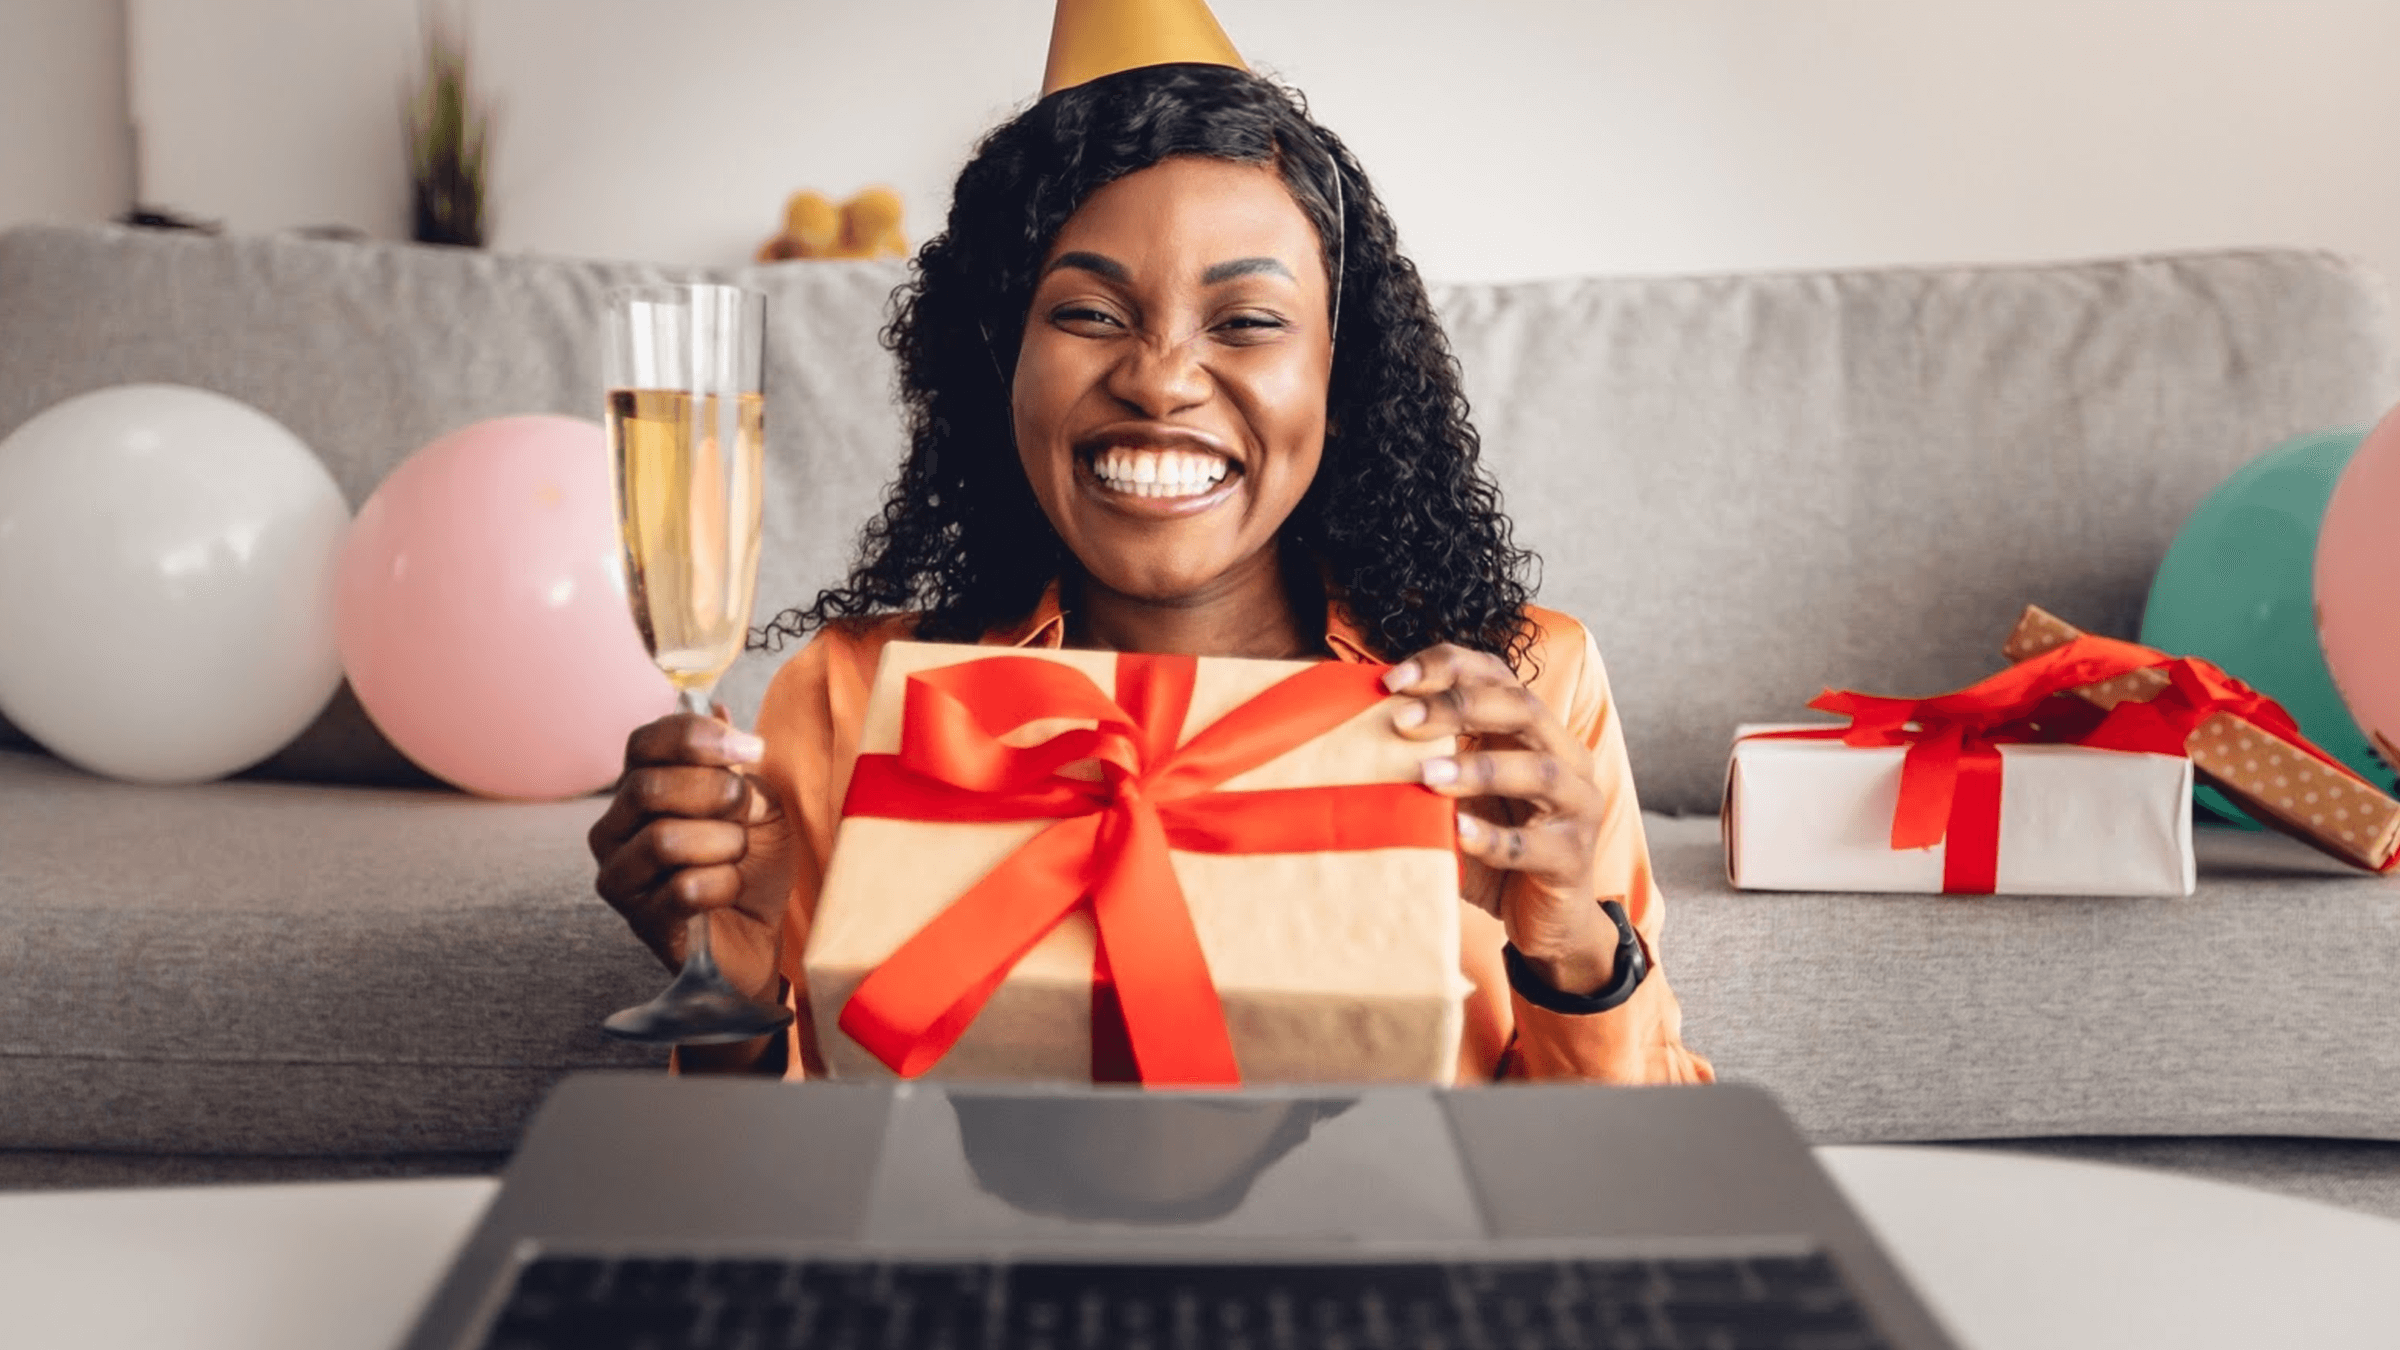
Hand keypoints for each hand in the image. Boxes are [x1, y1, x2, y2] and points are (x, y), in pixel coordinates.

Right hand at [587, 709, 795, 1011]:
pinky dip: (723, 884)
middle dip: (716, 795)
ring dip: (723, 844)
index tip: (751, 749)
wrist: (761, 935)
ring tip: (737, 856)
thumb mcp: (758, 803)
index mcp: (640, 788)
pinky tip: (729, 890)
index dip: (696, 738)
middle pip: (649, 788)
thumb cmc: (753, 864)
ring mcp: (620, 875)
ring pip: (664, 840)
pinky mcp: (640, 920)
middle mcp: (614, 828)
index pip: (644, 743)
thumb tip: (717, 710)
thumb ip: (735, 764)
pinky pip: (682, 888)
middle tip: (744, 812)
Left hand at [1385, 645, 1618, 995]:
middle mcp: (1565, 757)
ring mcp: (1578, 807)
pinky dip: (1492, 837)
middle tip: (1403, 719)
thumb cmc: (1494, 848)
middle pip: (1522, 709)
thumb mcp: (1460, 798)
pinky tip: (1456, 832)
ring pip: (1539, 771)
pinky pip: (1533, 845)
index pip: (1498, 676)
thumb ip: (1428, 764)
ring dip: (1479, 768)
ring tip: (1426, 774)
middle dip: (1461, 707)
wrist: (1545, 919)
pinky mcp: (1572, 858)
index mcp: (1535, 732)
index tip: (1392, 679)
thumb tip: (1349, 737)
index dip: (1449, 668)